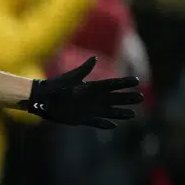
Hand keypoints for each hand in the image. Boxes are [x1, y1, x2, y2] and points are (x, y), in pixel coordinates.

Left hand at [20, 57, 142, 128]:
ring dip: (120, 113)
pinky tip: (114, 125)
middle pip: (115, 98)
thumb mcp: (71, 77)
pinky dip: (104, 124)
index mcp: (92, 86)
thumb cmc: (56, 85)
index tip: (137, 81)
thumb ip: (84, 69)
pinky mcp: (82, 119)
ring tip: (133, 114)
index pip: (112, 84)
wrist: (43, 98)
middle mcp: (93, 98)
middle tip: (141, 98)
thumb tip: (94, 59)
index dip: (124, 83)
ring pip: (109, 111)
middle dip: (127, 98)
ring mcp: (89, 109)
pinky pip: (96, 122)